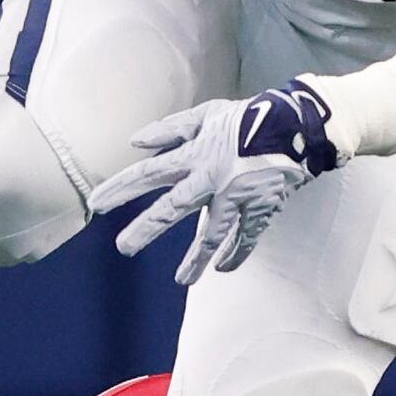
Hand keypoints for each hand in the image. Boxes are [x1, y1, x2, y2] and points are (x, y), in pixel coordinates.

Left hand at [88, 81, 343, 286]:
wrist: (299, 126)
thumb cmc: (250, 116)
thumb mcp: (208, 114)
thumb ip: (171, 129)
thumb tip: (135, 142)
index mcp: (196, 154)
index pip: (150, 173)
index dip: (122, 188)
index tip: (96, 204)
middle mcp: (212, 178)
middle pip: (173, 208)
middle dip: (146, 228)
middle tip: (124, 248)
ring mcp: (237, 197)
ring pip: (212, 235)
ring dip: (195, 260)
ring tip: (182, 281)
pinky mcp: (261, 209)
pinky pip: (246, 238)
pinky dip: (236, 255)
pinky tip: (223, 268)